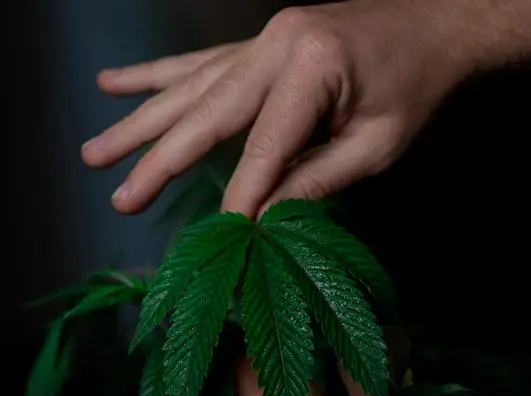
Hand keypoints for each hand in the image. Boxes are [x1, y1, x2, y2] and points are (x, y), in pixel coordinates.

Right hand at [82, 0, 487, 217]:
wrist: (436, 23)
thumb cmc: (416, 86)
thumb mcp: (379, 144)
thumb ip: (318, 178)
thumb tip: (264, 218)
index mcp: (312, 67)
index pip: (264, 147)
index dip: (241, 195)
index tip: (219, 237)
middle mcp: (275, 45)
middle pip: (205, 113)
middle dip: (158, 160)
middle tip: (119, 198)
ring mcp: (260, 39)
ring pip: (187, 86)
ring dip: (138, 121)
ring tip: (93, 152)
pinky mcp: (257, 42)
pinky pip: (196, 62)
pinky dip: (153, 75)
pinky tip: (113, 83)